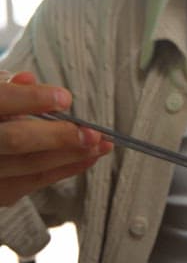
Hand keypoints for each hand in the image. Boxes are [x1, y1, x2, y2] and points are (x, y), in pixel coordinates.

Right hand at [0, 71, 111, 206]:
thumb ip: (8, 86)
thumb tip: (29, 80)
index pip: (0, 101)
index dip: (31, 99)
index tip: (65, 98)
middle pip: (15, 140)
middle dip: (57, 137)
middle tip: (91, 133)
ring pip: (30, 165)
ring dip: (72, 155)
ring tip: (102, 145)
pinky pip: (34, 182)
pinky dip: (65, 169)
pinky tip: (88, 158)